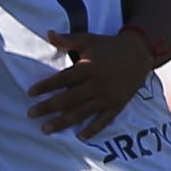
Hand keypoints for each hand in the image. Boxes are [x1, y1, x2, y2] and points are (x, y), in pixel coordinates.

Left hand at [27, 29, 153, 136]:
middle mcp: (97, 84)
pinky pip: (104, 120)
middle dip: (48, 107)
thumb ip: (67, 39)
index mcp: (88, 67)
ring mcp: (107, 96)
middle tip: (31, 114)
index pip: (63, 79)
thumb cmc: (109, 47)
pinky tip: (80, 137)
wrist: (139, 54)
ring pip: (82, 112)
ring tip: (45, 129)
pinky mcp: (117, 105)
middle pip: (69, 98)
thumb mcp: (88, 40)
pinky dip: (93, 129)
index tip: (30, 92)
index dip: (46, 86)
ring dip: (63, 122)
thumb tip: (48, 33)